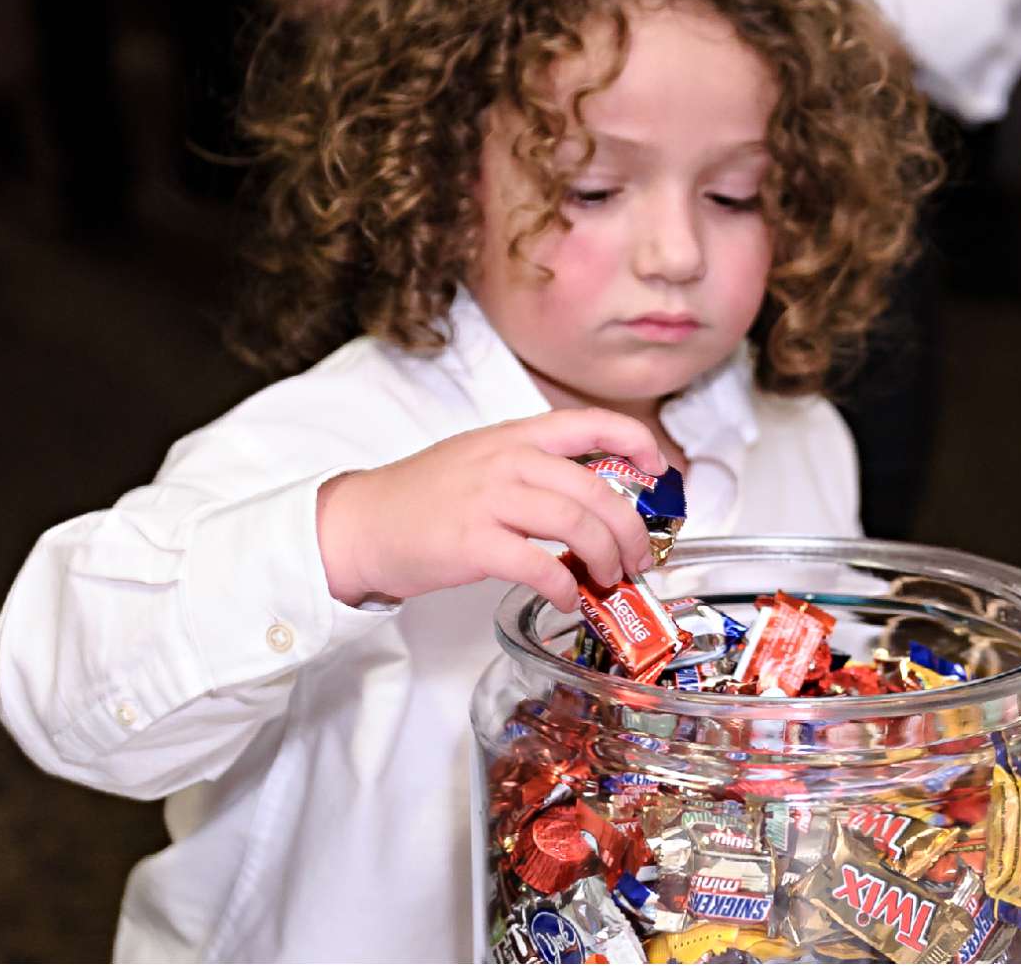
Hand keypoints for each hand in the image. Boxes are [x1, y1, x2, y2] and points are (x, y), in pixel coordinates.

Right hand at [316, 408, 666, 611]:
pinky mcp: (473, 543)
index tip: (660, 468)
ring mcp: (490, 500)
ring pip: (577, 526)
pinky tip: (568, 597)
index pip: (590, 423)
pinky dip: (566, 586)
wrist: (360, 523)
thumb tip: (594, 498)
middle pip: (596, 491)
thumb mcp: (483, 459)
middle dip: (630, 530)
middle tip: (639, 557)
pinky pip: (540, 565)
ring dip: (605, 559)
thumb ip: (535, 467)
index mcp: (516, 436)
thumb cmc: (425, 497)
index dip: (636, 442)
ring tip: (608, 580)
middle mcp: (508, 460)